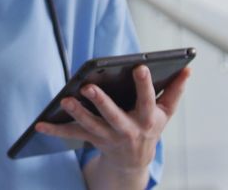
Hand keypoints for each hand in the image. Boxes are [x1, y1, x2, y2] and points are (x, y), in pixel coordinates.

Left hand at [35, 65, 189, 175]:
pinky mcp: (92, 140)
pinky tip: (40, 124)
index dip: (144, 85)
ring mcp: (108, 137)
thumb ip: (176, 90)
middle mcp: (127, 129)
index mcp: (147, 119)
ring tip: (65, 100)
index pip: (148, 100)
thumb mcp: (166, 112)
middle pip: (113, 116)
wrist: (134, 161)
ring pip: (91, 126)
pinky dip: (55, 130)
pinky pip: (72, 135)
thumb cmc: (149, 128)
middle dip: (101, 102)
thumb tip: (187, 69)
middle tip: (88, 87)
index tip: (139, 67)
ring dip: (77, 113)